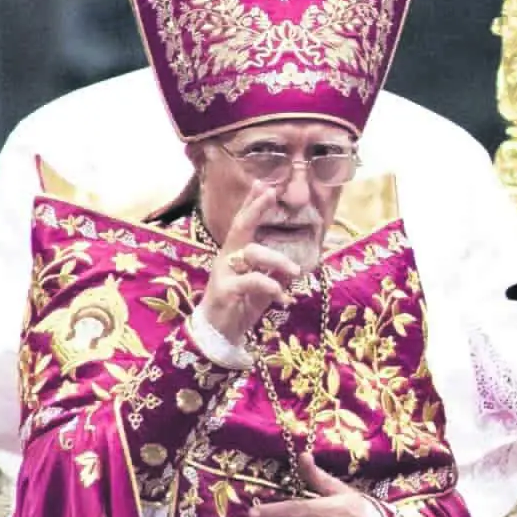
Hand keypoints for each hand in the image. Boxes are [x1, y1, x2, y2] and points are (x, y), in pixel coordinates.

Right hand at [198, 183, 304, 344]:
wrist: (220, 333)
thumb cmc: (242, 304)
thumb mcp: (265, 285)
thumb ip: (277, 272)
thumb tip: (297, 264)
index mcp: (237, 253)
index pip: (244, 223)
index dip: (253, 204)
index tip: (265, 184)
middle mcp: (227, 257)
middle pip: (240, 227)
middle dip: (255, 208)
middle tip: (271, 192)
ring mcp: (223, 273)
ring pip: (251, 253)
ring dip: (278, 260)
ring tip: (296, 271)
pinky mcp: (223, 290)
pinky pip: (251, 282)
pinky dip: (272, 287)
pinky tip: (285, 299)